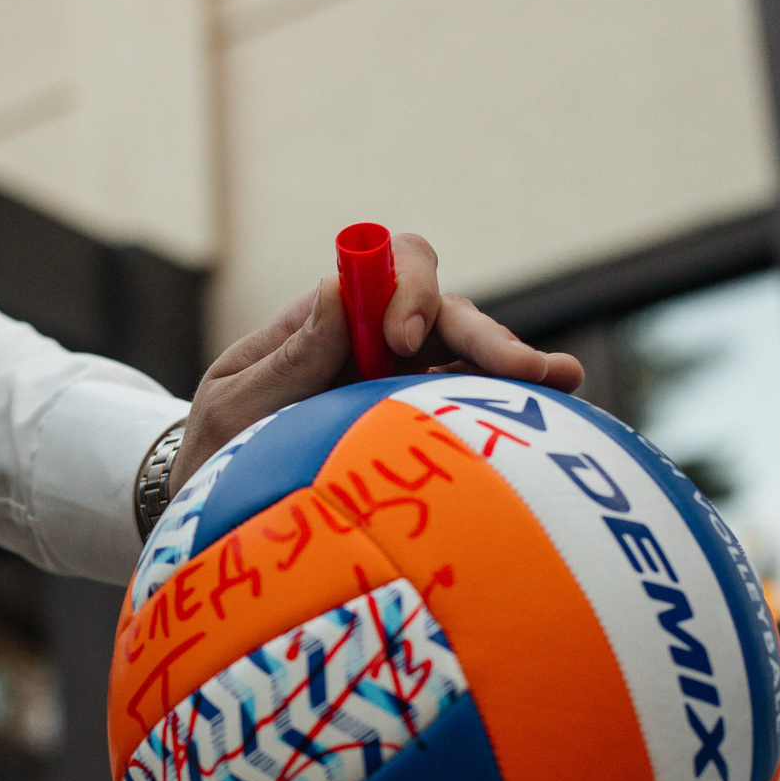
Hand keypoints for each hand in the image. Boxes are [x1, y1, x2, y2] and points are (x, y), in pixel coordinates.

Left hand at [173, 233, 583, 493]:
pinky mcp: (420, 425)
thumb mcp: (238, 407)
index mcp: (324, 322)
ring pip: (468, 355)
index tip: (397, 340)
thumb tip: (341, 289)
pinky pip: (469, 403)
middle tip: (521, 370)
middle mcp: (372, 341)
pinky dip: (509, 403)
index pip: (383, 267)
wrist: (217, 513)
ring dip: (515, 363)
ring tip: (562, 381)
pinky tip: (558, 411)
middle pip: (443, 310)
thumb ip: (290, 357)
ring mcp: (401, 382)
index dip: (405, 286)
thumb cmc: (218, 452)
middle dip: (483, 333)